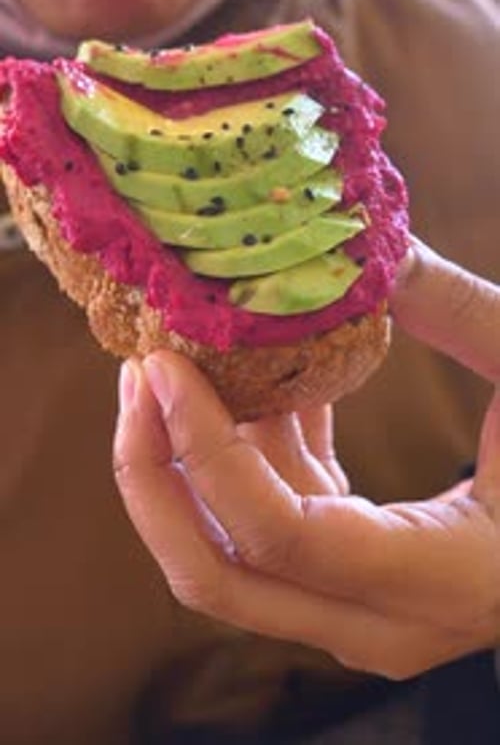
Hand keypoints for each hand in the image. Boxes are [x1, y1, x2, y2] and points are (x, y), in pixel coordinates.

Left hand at [113, 240, 499, 679]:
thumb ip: (462, 314)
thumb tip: (374, 248)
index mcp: (438, 583)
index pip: (280, 536)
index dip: (206, 452)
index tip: (163, 367)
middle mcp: (383, 621)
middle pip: (220, 574)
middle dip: (157, 476)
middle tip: (141, 375)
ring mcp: (363, 610)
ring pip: (233, 558)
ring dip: (193, 461)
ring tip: (174, 367)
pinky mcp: (356, 578)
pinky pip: (275, 524)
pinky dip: (254, 457)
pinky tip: (263, 387)